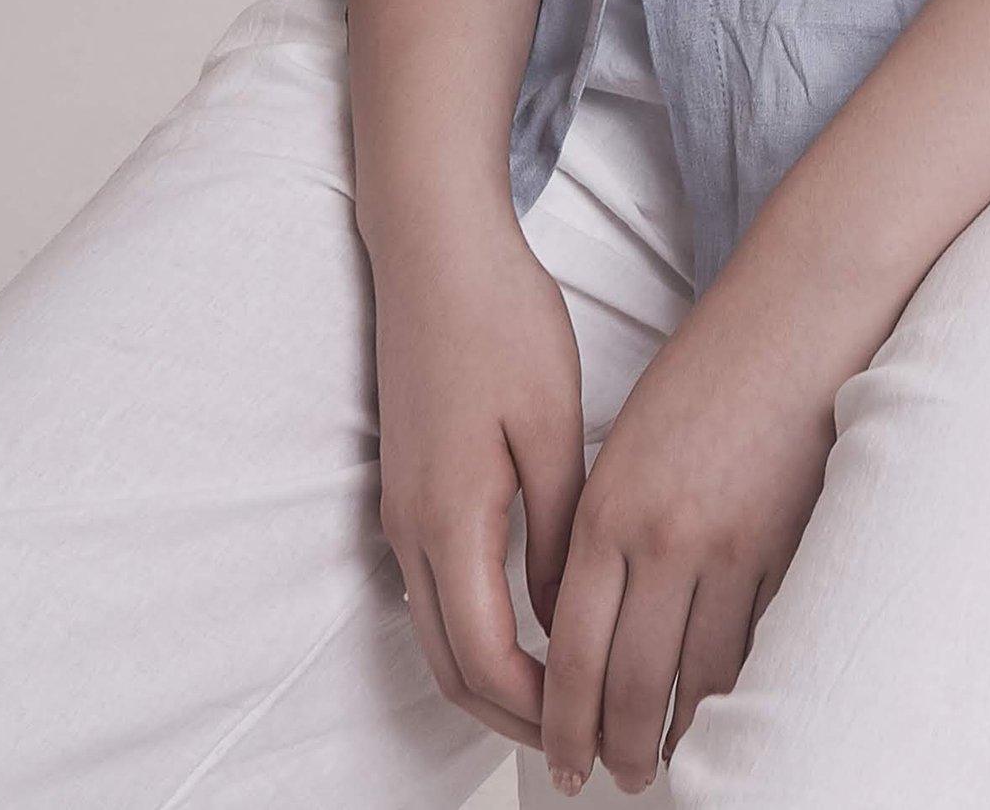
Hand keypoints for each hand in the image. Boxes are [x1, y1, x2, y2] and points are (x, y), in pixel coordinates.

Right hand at [369, 196, 589, 749]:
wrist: (433, 249)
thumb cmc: (499, 320)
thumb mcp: (553, 424)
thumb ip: (560, 529)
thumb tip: (568, 611)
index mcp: (450, 518)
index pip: (485, 661)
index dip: (537, 710)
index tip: (589, 729)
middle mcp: (410, 529)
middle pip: (451, 669)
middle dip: (513, 717)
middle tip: (578, 740)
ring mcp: (399, 511)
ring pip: (437, 635)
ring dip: (492, 680)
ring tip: (562, 697)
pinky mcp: (406, 489)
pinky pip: (434, 593)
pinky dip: (475, 633)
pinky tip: (529, 625)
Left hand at [536, 269, 856, 792]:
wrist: (795, 320)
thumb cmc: (705, 369)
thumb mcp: (626, 444)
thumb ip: (602, 531)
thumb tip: (584, 622)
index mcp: (607, 510)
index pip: (568, 652)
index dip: (561, 723)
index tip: (560, 759)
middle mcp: (662, 540)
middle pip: (627, 684)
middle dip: (613, 749)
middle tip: (611, 780)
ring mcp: (730, 551)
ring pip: (695, 683)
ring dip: (676, 736)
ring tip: (666, 762)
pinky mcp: (786, 551)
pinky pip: (756, 647)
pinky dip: (735, 691)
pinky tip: (723, 711)